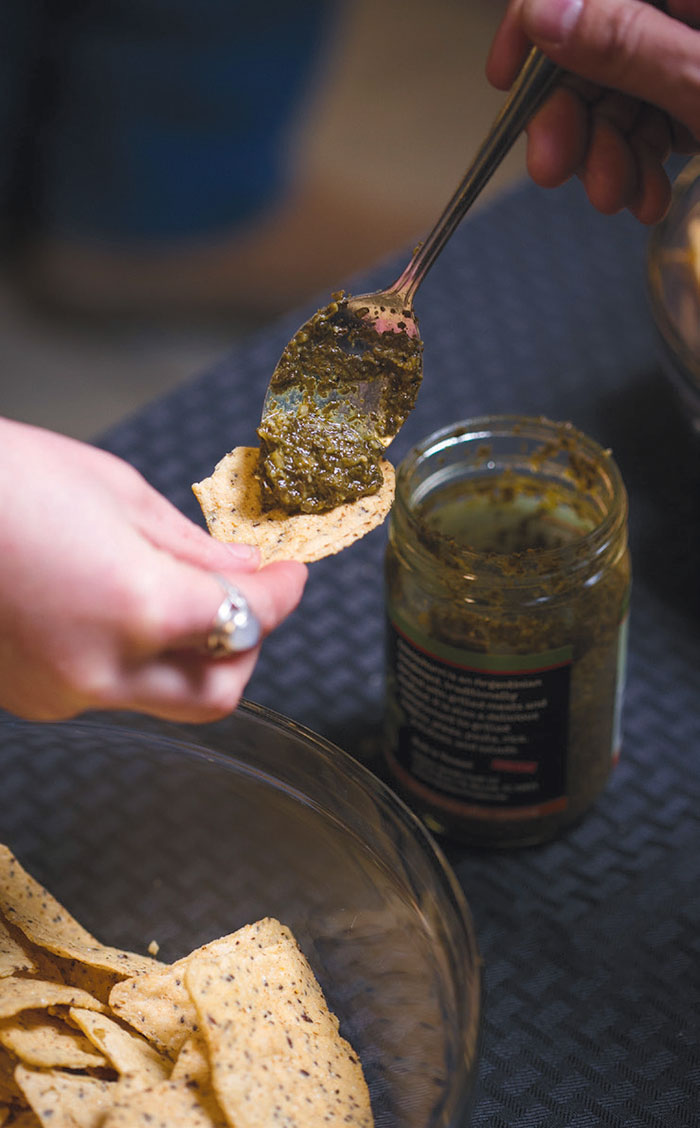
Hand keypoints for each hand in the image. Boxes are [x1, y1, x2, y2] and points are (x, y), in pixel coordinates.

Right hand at [0, 419, 306, 722]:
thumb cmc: (2, 479)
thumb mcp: (118, 494)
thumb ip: (194, 548)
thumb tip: (245, 569)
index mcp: (137, 609)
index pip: (248, 621)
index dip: (284, 595)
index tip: (291, 574)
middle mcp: (103, 671)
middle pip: (217, 693)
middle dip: (248, 647)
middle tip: (250, 596)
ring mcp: (61, 695)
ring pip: (164, 699)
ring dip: (191, 655)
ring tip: (177, 594)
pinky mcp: (31, 700)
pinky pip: (110, 692)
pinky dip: (135, 659)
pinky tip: (116, 610)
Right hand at [487, 0, 699, 222]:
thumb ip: (625, 42)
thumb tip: (542, 13)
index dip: (535, 25)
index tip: (504, 78)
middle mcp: (680, 12)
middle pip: (594, 48)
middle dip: (572, 117)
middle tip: (553, 166)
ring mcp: (687, 54)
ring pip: (616, 95)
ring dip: (604, 155)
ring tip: (616, 195)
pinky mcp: (695, 96)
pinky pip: (648, 120)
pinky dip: (638, 163)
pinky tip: (644, 196)